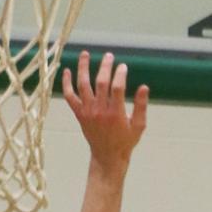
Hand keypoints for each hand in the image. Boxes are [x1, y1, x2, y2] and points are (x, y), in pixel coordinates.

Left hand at [62, 50, 148, 176]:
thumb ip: (141, 106)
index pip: (117, 88)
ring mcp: (87, 112)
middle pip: (100, 82)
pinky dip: (67, 83)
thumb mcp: (139, 126)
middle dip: (105, 66)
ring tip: (85, 54)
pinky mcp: (79, 114)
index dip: (120, 74)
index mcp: (116, 114)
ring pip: (83, 85)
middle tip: (109, 56)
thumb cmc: (125, 141)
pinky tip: (67, 71)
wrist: (107, 157)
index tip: (123, 67)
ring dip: (83, 68)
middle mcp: (99, 111)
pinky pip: (70, 97)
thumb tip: (144, 87)